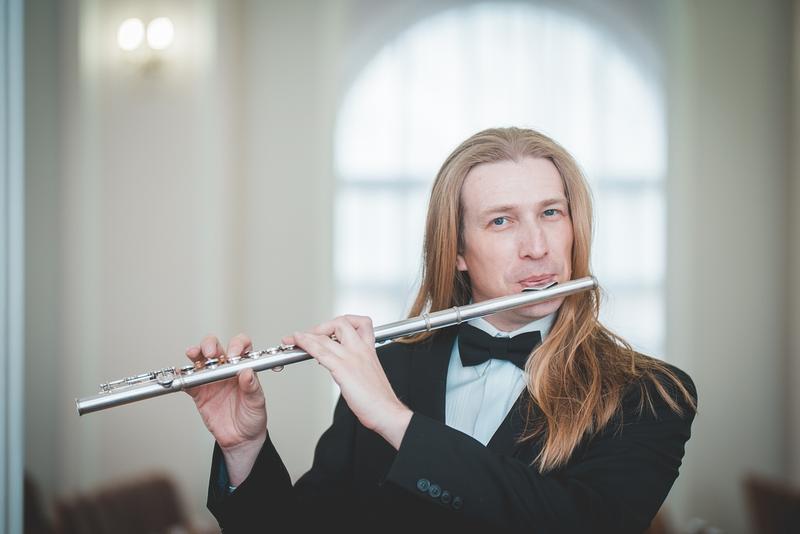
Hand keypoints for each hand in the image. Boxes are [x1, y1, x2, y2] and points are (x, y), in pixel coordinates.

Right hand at [185, 334, 266, 484]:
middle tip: (211, 354)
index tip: (233, 356)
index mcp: (243, 368)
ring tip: (193, 354)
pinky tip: (181, 375)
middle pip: (216, 347)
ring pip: (199, 360)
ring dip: (195, 354)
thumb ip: (252, 387)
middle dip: (210, 345)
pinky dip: (183, 377)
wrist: (241, 439)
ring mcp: (211, 380)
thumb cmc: (253, 417)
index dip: (236, 345)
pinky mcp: (200, 393)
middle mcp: (226, 370)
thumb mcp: (257, 403)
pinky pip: (189, 382)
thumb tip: (247, 372)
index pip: (241, 346)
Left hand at [286, 316, 412, 448]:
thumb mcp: (370, 374)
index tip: (328, 331)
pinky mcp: (343, 369)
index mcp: (369, 350)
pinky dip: (307, 344)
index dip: (341, 323)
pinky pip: (321, 351)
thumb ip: (357, 366)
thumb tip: (340, 365)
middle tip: (309, 335)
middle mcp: (361, 349)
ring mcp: (351, 357)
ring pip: (326, 337)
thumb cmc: (379, 399)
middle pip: (341, 323)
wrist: (387, 411)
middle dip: (322, 326)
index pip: (360, 323)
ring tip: (294, 338)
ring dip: (306, 335)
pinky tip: (299, 343)